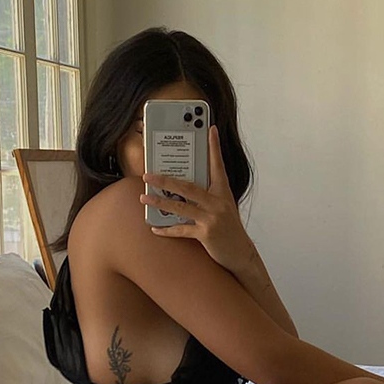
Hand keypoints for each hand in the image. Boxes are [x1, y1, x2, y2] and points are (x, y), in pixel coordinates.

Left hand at [139, 125, 253, 272]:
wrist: (240, 253)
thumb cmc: (229, 229)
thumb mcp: (223, 206)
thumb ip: (208, 194)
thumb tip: (182, 186)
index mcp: (223, 192)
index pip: (217, 165)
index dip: (214, 147)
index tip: (210, 129)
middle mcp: (218, 202)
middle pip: (187, 187)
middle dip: (165, 180)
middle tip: (147, 174)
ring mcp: (212, 218)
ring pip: (180, 207)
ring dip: (159, 202)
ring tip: (143, 197)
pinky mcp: (206, 234)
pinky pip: (181, 230)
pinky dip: (167, 230)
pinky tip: (154, 228)